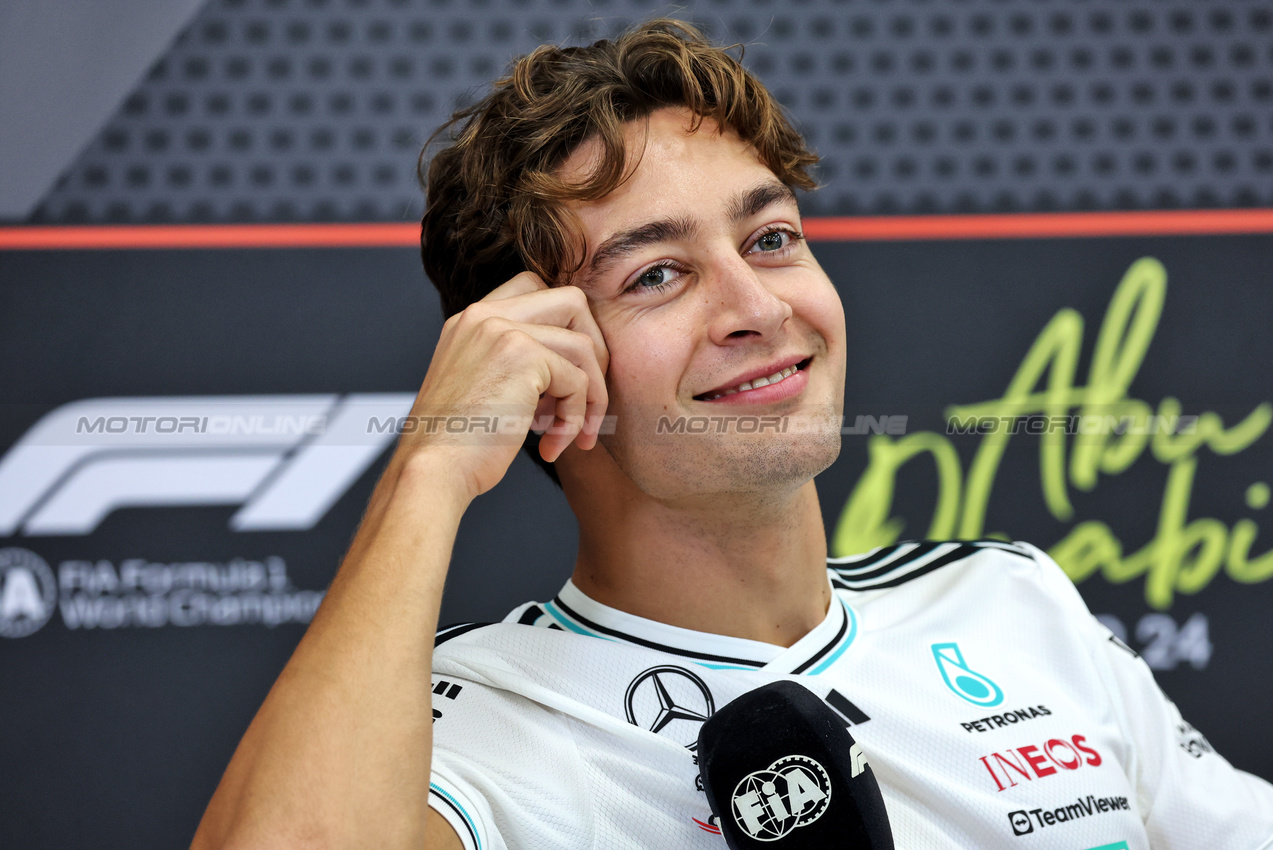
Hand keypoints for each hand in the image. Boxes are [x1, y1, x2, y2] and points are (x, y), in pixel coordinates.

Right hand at [398, 272, 608, 498]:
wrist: (433, 471)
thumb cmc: (457, 445)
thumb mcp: (480, 386)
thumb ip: (513, 362)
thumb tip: (570, 367)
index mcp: (471, 320)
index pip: (536, 288)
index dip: (566, 327)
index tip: (565, 374)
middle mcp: (484, 316)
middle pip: (572, 302)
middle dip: (593, 351)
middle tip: (586, 398)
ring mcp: (502, 331)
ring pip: (584, 345)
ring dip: (591, 395)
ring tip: (573, 433)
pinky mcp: (523, 357)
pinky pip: (579, 381)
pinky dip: (577, 418)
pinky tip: (554, 445)